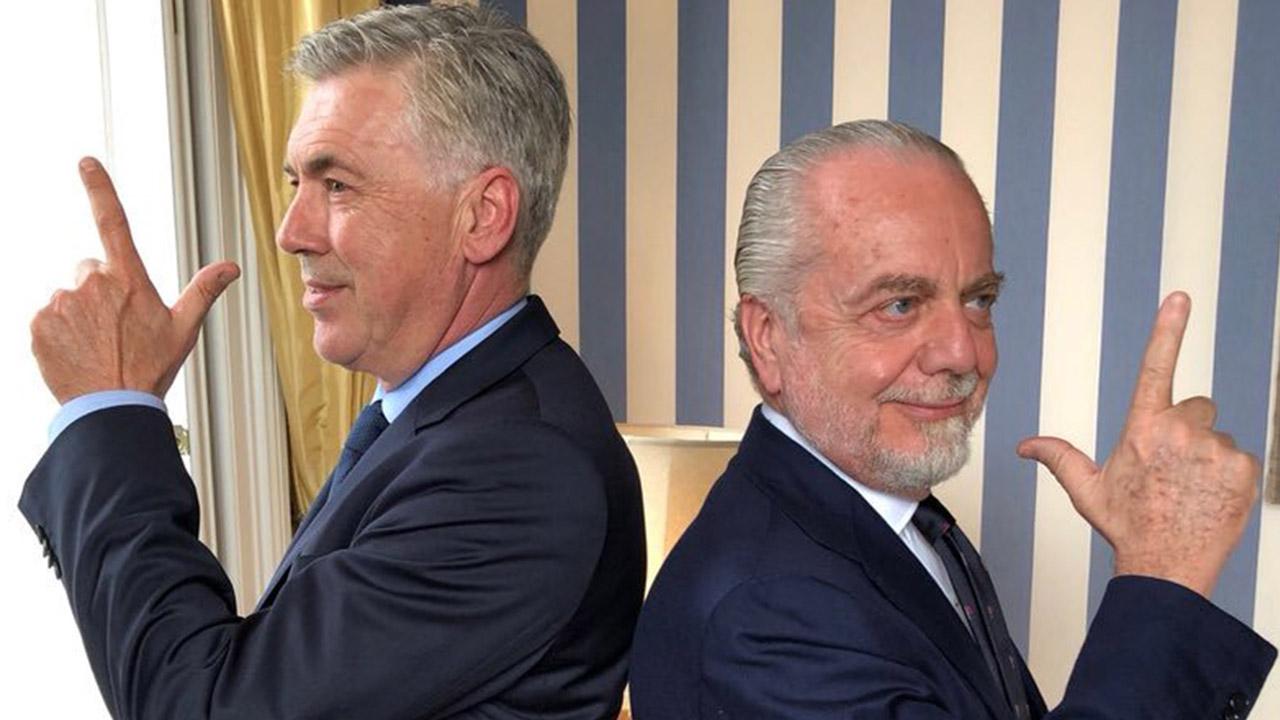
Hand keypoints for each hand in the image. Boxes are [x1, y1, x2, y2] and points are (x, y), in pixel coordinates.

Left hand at [30, 157, 240, 403]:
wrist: (110, 407)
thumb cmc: (150, 368)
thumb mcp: (184, 329)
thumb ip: (203, 291)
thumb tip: (231, 266)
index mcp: (129, 279)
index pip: (114, 222)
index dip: (99, 188)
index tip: (85, 162)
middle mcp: (92, 283)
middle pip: (90, 270)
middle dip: (99, 290)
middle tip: (116, 328)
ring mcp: (61, 302)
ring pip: (68, 295)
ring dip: (79, 313)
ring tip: (97, 346)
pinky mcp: (37, 323)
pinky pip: (46, 318)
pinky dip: (58, 331)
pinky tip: (77, 353)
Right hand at [1017, 292, 1259, 597]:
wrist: (1167, 567)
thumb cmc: (1128, 527)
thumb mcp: (1088, 490)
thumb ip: (1058, 458)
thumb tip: (1025, 446)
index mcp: (1142, 429)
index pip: (1155, 366)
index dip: (1168, 329)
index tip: (1180, 296)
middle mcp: (1179, 432)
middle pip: (1194, 409)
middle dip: (1185, 431)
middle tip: (1171, 470)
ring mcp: (1214, 449)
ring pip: (1216, 436)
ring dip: (1207, 455)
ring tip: (1189, 489)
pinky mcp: (1243, 468)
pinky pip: (1239, 457)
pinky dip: (1228, 474)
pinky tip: (1209, 497)